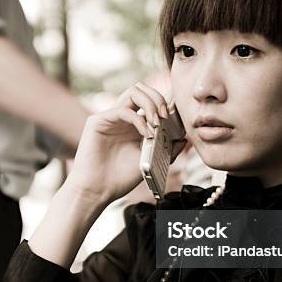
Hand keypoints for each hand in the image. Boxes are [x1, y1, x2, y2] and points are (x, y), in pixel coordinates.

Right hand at [65, 82, 169, 204]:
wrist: (97, 191)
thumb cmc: (119, 179)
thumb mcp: (150, 162)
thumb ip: (166, 149)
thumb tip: (183, 138)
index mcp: (133, 125)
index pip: (150, 102)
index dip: (165, 103)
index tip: (178, 116)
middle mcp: (121, 118)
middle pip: (142, 89)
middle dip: (159, 99)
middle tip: (166, 116)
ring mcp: (110, 118)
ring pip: (133, 92)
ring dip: (151, 104)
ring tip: (158, 123)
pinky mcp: (97, 121)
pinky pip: (123, 110)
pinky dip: (139, 120)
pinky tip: (147, 134)